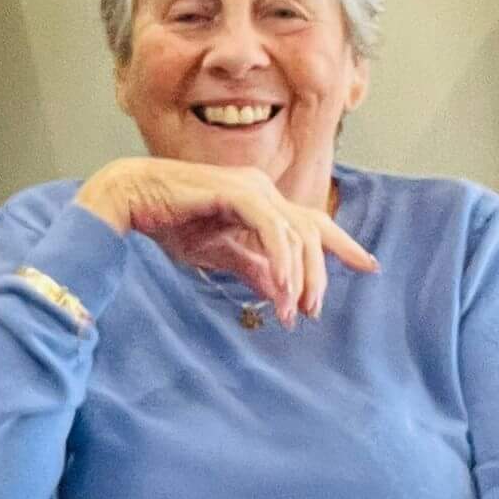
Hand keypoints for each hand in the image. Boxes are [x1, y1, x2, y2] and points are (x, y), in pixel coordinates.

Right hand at [75, 158, 376, 325]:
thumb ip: (250, 267)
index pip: (309, 223)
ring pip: (295, 232)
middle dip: (320, 273)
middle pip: (310, 230)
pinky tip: (280, 289)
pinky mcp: (236, 192)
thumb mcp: (217, 254)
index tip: (369, 266)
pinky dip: (279, 261)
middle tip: (314, 311)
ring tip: (292, 311)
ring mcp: (251, 187)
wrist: (129, 200)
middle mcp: (262, 188)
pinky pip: (271, 229)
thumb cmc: (167, 222)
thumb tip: (280, 291)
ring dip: (299, 276)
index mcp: (260, 199)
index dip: (341, 245)